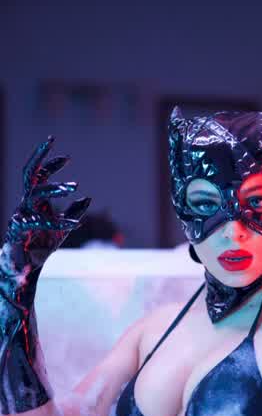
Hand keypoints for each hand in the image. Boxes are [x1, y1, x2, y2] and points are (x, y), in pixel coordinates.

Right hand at [2, 136, 90, 274]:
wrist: (26, 266)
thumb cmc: (42, 244)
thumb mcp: (63, 228)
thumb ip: (74, 213)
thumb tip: (88, 198)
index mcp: (35, 200)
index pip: (40, 175)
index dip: (50, 163)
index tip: (67, 156)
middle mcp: (26, 203)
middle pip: (30, 174)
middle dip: (41, 157)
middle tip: (60, 149)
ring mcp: (21, 214)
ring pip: (35, 193)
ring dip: (55, 188)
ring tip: (74, 186)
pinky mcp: (19, 228)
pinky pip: (40, 220)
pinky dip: (59, 222)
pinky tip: (75, 225)